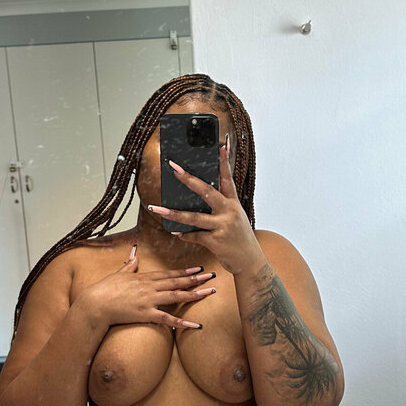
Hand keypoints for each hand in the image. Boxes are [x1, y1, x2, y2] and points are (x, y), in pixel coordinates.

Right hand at [75, 251, 215, 330]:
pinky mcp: (146, 314)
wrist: (95, 304)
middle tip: (211, 276)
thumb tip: (134, 255)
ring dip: (194, 294)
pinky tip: (195, 325)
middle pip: (176, 282)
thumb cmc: (104, 290)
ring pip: (176, 296)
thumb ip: (129, 265)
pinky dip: (182, 322)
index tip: (198, 269)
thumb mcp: (118, 274)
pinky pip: (167, 319)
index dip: (184, 272)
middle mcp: (149, 287)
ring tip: (209, 292)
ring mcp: (148, 300)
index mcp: (144, 277)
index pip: (168, 274)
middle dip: (195, 279)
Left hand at [148, 141, 265, 275]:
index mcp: (233, 203)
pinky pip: (194, 235)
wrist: (250, 262)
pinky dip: (184, 234)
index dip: (224, 160)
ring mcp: (223, 226)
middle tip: (174, 168)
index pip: (227, 177)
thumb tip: (198, 196)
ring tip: (155, 207)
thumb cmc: (240, 238)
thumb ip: (220, 206)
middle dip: (188, 179)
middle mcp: (229, 211)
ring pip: (193, 217)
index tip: (221, 144)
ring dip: (173, 213)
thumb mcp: (235, 218)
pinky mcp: (216, 241)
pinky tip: (175, 232)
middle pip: (206, 191)